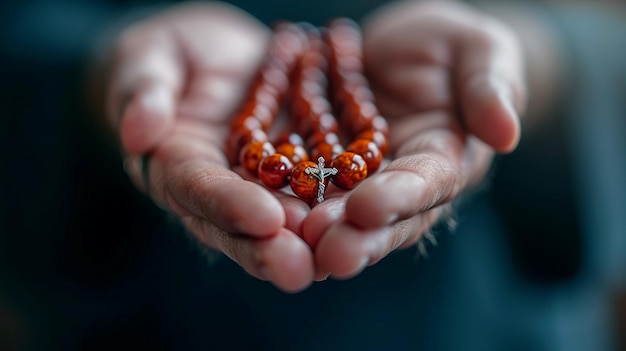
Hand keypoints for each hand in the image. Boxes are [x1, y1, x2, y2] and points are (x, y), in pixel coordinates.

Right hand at [105, 3, 314, 291]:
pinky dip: (337, 207)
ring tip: (338, 257)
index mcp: (176, 164)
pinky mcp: (294, 170)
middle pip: (240, 224)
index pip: (197, 189)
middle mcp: (220, 186)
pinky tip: (365, 221)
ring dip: (309, 242)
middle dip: (270, 248)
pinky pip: (315, 192)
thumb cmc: (171, 54)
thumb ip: (143, 90)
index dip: (228, 205)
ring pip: (282, 220)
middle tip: (300, 270)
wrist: (217, 54)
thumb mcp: (148, 60)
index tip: (263, 219)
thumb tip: (138, 133)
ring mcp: (259, 183)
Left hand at [302, 1, 525, 278]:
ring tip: (292, 243)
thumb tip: (506, 133)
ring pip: (342, 214)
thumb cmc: (449, 45)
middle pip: (385, 216)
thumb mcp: (478, 51)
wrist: (401, 47)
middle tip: (326, 252)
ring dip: (319, 232)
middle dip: (357, 236)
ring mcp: (361, 180)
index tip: (369, 207)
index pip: (428, 183)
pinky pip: (306, 188)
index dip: (401, 197)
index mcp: (446, 158)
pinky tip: (264, 215)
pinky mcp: (325, 169)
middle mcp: (403, 182)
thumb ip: (490, 88)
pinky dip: (288, 203)